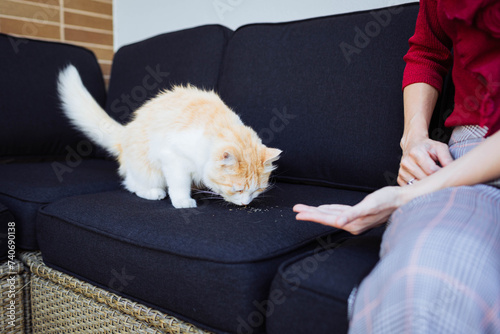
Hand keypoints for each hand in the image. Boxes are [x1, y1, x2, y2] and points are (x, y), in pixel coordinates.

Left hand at [294, 186, 410, 234]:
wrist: (403, 201)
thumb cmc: (388, 201)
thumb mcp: (369, 205)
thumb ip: (353, 214)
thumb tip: (338, 222)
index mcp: (352, 223)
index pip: (326, 219)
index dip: (311, 215)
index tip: (297, 213)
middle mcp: (352, 224)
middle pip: (326, 217)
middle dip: (310, 213)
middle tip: (295, 209)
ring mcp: (355, 220)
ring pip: (331, 215)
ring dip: (318, 212)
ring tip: (304, 209)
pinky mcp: (359, 214)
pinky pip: (340, 212)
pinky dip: (330, 210)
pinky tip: (324, 209)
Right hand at [398, 137, 452, 185]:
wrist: (412, 144)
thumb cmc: (428, 147)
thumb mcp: (440, 147)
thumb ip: (447, 158)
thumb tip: (452, 171)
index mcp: (415, 153)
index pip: (431, 170)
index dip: (440, 174)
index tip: (446, 173)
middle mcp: (406, 162)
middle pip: (424, 179)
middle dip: (434, 180)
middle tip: (440, 177)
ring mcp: (401, 170)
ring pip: (417, 185)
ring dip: (426, 184)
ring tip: (431, 178)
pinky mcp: (399, 177)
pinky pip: (410, 187)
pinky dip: (418, 187)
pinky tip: (423, 181)